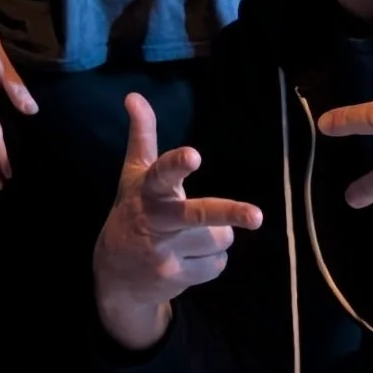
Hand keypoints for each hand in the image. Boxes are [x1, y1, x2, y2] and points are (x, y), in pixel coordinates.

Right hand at [92, 93, 261, 344]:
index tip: (193, 155)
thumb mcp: (134, 176)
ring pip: (219, 238)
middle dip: (228, 213)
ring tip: (188, 239)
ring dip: (214, 238)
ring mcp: (164, 252)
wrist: (115, 276)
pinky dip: (210, 262)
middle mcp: (155, 220)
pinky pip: (217, 264)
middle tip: (257, 216)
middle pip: (198, 215)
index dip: (177, 164)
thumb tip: (133, 95)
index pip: (162, 173)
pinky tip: (187, 259)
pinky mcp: (175, 276)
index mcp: (147, 191)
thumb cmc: (132, 213)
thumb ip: (142, 136)